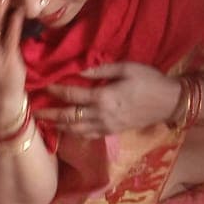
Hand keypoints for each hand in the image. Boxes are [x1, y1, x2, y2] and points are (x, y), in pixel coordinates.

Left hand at [39, 62, 182, 136]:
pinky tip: (65, 130)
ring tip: (45, 123)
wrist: (169, 102)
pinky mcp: (111, 132)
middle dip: (50, 115)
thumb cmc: (150, 80)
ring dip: (58, 127)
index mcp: (104, 97)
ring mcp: (105, 126)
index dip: (57, 92)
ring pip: (75, 130)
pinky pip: (87, 136)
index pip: (73, 96)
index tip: (45, 87)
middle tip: (35, 113)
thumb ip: (101, 70)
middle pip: (69, 117)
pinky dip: (73, 134)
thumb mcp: (127, 68)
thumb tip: (79, 71)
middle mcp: (101, 115)